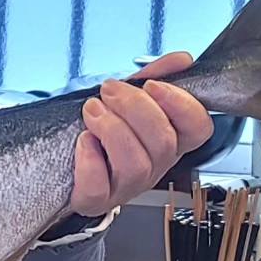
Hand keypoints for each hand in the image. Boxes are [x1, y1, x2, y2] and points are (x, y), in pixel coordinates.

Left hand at [71, 52, 212, 216]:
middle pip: (164, 142)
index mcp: (169, 140)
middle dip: (135, 108)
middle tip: (109, 90)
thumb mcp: (126, 99)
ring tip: (91, 109)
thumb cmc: (101, 129)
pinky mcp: (94, 200)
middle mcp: (154, 167)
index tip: (153, 84)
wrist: (62, 161)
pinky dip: (89, 161)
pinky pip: (98, 188)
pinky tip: (83, 141)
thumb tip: (182, 60)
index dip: (182, 105)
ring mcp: (125, 187)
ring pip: (136, 165)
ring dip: (112, 129)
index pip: (199, 128)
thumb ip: (153, 78)